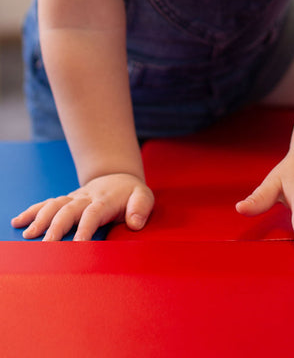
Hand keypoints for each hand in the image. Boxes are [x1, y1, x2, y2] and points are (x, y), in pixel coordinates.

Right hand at [11, 173, 153, 240]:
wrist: (118, 178)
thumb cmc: (131, 193)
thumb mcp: (144, 196)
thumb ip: (141, 208)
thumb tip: (134, 223)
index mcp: (106, 200)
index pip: (93, 214)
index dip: (85, 228)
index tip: (78, 245)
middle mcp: (87, 198)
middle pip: (68, 210)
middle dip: (57, 227)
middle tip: (48, 246)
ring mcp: (74, 198)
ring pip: (55, 205)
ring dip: (41, 219)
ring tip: (29, 235)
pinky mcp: (66, 200)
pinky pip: (47, 203)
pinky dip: (32, 211)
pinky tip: (18, 222)